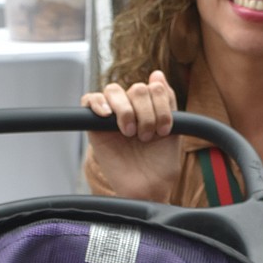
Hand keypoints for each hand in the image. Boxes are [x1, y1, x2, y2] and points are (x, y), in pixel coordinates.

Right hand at [82, 71, 180, 200]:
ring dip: (126, 111)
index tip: (164, 129)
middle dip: (146, 112)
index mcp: (151, 107)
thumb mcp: (173, 130)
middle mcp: (132, 108)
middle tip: (147, 136)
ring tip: (130, 133)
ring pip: (114, 91)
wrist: (148, 188)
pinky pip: (89, 100)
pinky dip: (97, 102)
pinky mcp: (95, 126)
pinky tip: (107, 115)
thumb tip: (157, 74)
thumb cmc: (161, 165)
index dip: (161, 105)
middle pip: (136, 88)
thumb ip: (168, 102)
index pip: (154, 87)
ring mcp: (113, 116)